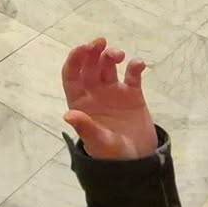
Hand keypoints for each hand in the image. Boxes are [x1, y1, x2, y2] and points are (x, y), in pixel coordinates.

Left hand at [59, 38, 157, 159]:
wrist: (138, 163)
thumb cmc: (112, 156)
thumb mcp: (98, 143)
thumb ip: (85, 128)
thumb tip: (68, 115)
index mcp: (81, 103)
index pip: (72, 76)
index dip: (75, 60)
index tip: (83, 48)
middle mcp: (95, 94)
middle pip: (89, 66)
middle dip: (93, 52)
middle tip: (100, 43)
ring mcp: (114, 92)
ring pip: (108, 66)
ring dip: (111, 56)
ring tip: (119, 55)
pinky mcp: (132, 95)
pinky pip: (132, 75)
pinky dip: (135, 66)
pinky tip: (139, 64)